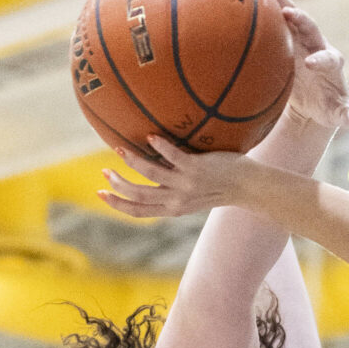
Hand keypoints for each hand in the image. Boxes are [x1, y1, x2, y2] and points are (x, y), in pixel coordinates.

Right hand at [96, 136, 246, 217]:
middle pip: (139, 196)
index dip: (118, 204)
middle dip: (118, 184)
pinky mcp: (197, 169)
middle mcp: (177, 200)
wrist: (248, 186)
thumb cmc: (219, 186)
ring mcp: (187, 184)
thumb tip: (150, 172)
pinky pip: (174, 156)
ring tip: (120, 148)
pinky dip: (161, 146)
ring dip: (132, 162)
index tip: (100, 193)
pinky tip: (151, 135)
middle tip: (105, 170)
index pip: (139, 212)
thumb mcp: (191, 195)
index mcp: (173, 208)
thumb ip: (171, 189)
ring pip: (151, 175)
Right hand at [265, 0, 348, 131]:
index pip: (329, 58)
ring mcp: (302, 40)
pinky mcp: (287, 38)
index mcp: (332, 64)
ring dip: (280, 1)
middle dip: (301, 21)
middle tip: (287, 13)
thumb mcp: (336, 115)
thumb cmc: (328, 108)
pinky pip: (277, 18)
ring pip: (292, 16)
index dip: (320, 59)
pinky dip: (266, 5)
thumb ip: (346, 116)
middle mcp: (318, 46)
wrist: (315, 100)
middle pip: (312, 28)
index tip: (310, 65)